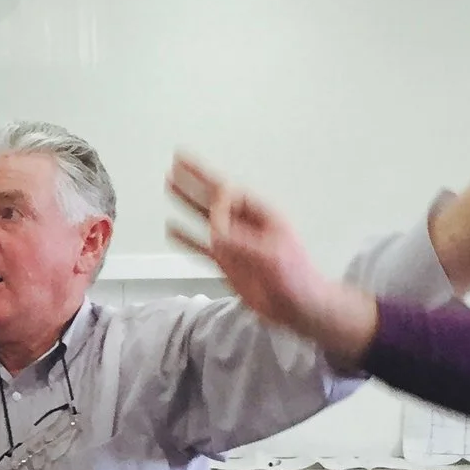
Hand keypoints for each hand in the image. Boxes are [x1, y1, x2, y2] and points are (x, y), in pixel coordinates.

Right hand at [165, 155, 378, 361]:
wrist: (299, 308)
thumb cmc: (295, 279)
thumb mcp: (270, 254)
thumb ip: (240, 239)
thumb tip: (213, 224)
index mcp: (262, 216)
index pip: (232, 196)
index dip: (218, 197)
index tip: (212, 213)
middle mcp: (245, 225)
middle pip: (216, 197)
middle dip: (197, 179)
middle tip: (177, 161)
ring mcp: (235, 244)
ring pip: (205, 218)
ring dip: (187, 202)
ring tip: (170, 184)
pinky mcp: (227, 263)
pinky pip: (202, 246)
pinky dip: (186, 238)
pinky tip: (172, 229)